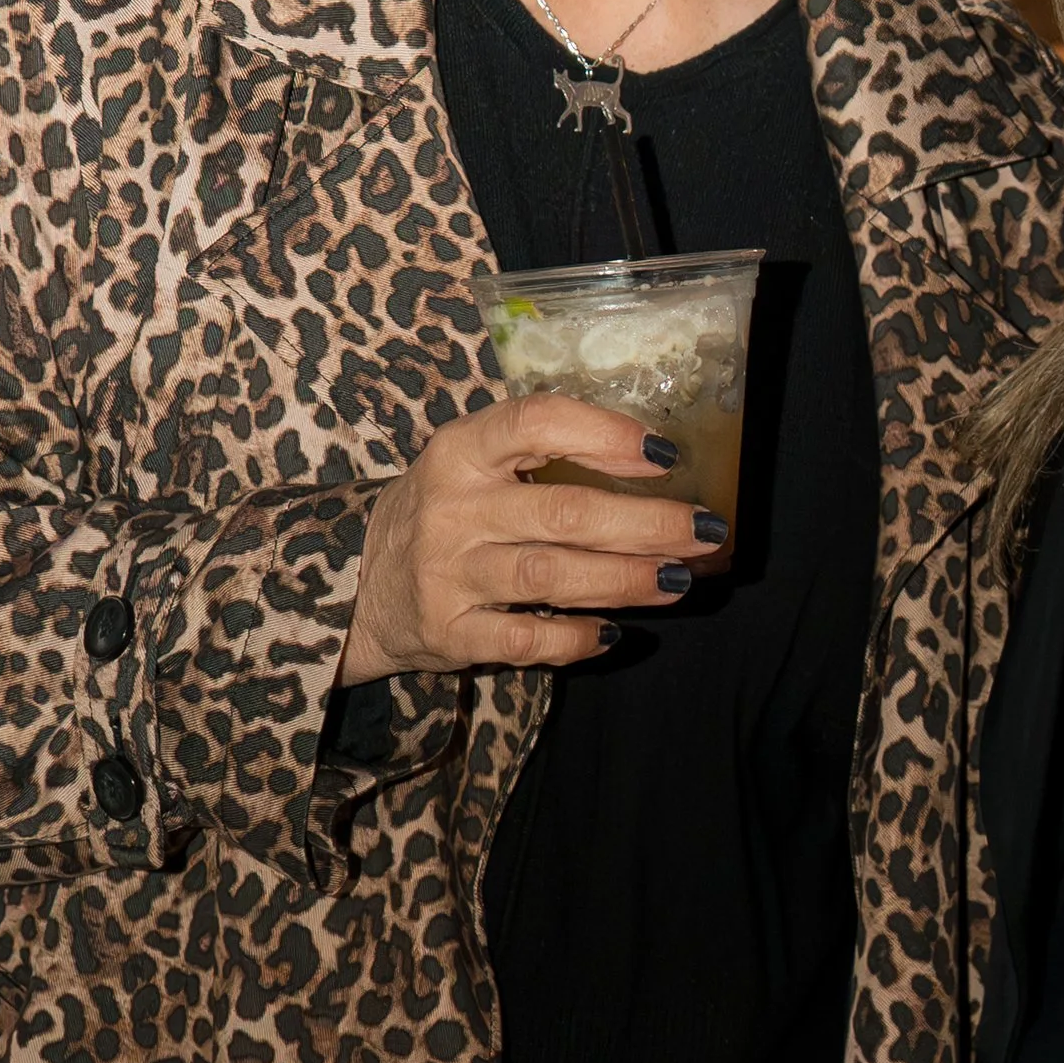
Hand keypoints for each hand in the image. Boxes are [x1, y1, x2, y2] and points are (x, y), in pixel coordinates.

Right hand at [338, 396, 723, 681]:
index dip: (604, 434)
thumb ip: (543, 455)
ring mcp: (448, 573)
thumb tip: (655, 462)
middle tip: (704, 529)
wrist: (359, 583)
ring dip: (626, 578)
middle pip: (564, 512)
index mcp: (461, 449)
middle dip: (645, 522)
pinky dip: (577, 638)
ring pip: (552, 576)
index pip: (535, 423)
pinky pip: (525, 640)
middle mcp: (453, 507)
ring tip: (679, 578)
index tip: (664, 453)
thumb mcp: (473, 462)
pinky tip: (615, 631)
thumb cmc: (446, 509)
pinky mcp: (448, 633)